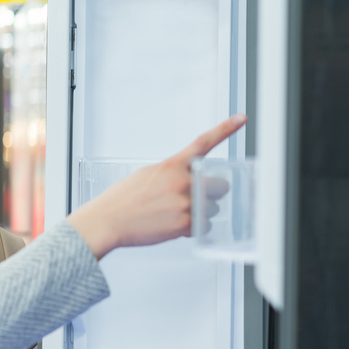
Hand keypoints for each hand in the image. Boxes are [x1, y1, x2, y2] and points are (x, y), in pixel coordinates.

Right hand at [67, 114, 246, 259]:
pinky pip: (203, 227)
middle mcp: (182, 181)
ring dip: (200, 213)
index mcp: (172, 165)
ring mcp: (185, 202)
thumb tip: (185, 177)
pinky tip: (173, 226)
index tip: (241, 118)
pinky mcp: (184, 223)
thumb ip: (171, 173)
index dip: (225, 128)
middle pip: (220, 184)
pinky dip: (192, 229)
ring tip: (174, 215)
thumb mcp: (147, 175)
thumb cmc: (122, 200)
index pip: (203, 142)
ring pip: (212, 209)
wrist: (108, 221)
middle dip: (211, 193)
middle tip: (193, 199)